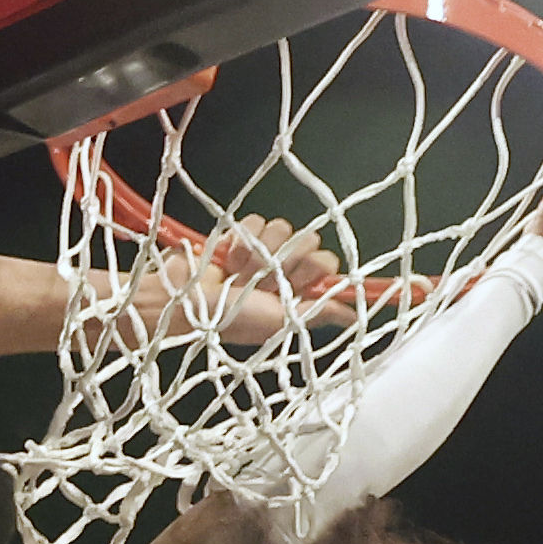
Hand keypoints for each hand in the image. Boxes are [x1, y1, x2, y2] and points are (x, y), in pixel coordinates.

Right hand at [123, 217, 353, 344]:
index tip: (293, 286)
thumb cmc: (231, 319)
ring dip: (259, 253)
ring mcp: (264, 251)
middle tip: (263, 282)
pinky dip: (241, 240)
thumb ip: (320, 313)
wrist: (187, 301)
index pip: (328, 263)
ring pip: (283, 228)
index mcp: (300, 292)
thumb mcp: (282, 323)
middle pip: (310, 240)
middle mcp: (286, 270)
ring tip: (239, 274)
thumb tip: (355, 314)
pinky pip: (257, 220)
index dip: (311, 271)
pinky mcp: (243, 236)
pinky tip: (228, 260)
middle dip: (284, 261)